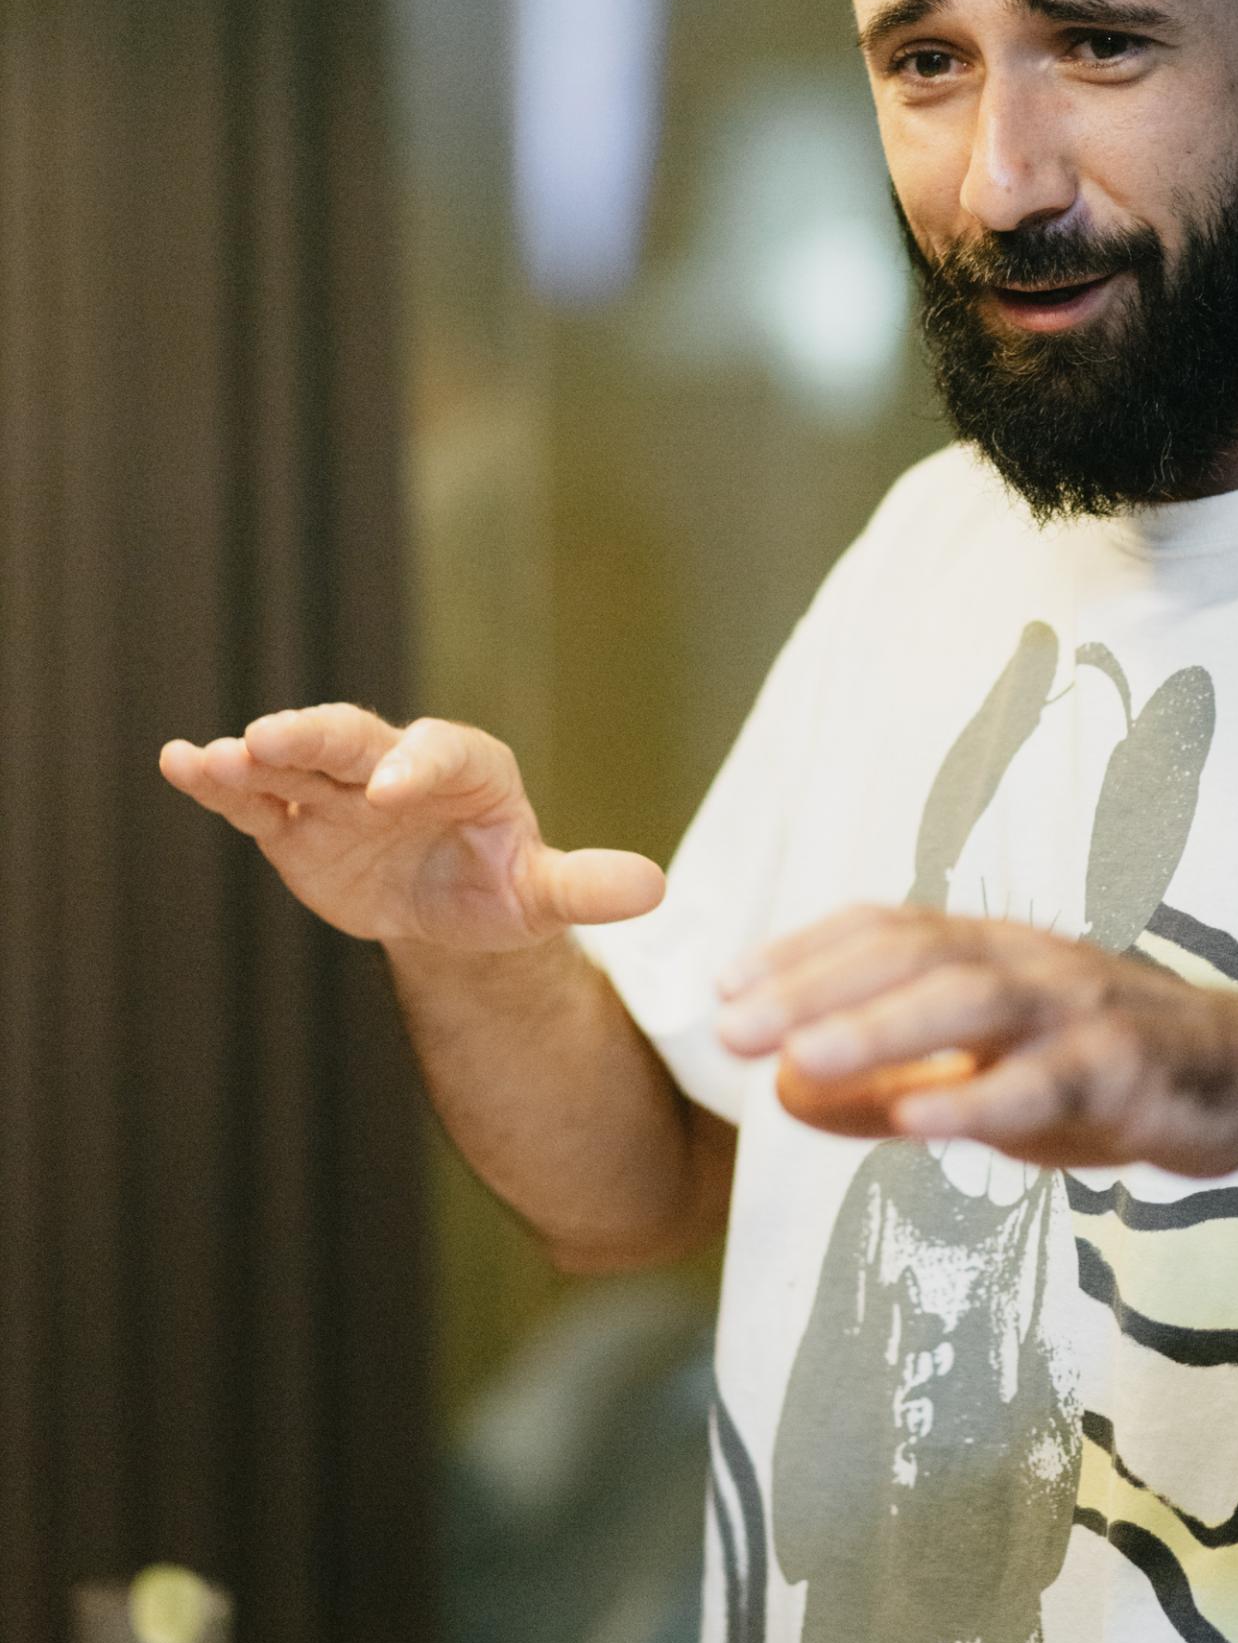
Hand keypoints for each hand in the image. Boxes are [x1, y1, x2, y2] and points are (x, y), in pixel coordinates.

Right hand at [159, 705, 663, 952]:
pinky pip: (253, 797)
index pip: (438, 756)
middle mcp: (394, 762)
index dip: (414, 767)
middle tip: (272, 740)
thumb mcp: (543, 896)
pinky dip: (217, 783)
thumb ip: (585, 887)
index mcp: (465, 768)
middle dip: (314, 739)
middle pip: (351, 739)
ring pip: (293, 760)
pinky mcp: (294, 818)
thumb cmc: (500, 887)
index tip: (389, 790)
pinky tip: (178, 763)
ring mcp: (338, 788)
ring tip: (208, 759)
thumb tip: (655, 888)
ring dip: (252, 757)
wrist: (448, 903)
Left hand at [714, 907, 1237, 1176]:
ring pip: (973, 1003)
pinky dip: (979, 1098)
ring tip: (800, 1061)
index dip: (801, 953)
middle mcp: (1029, 962)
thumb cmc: (1101, 1071)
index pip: (884, 929)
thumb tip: (779, 1095)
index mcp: (991, 951)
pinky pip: (1047, 1082)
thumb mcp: (982, 1079)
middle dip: (815, 988)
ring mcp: (1081, 1011)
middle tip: (733, 1030)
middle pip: (913, 955)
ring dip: (879, 1028)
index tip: (723, 988)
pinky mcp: (1128, 1070)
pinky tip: (917, 1120)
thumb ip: (884, 1087)